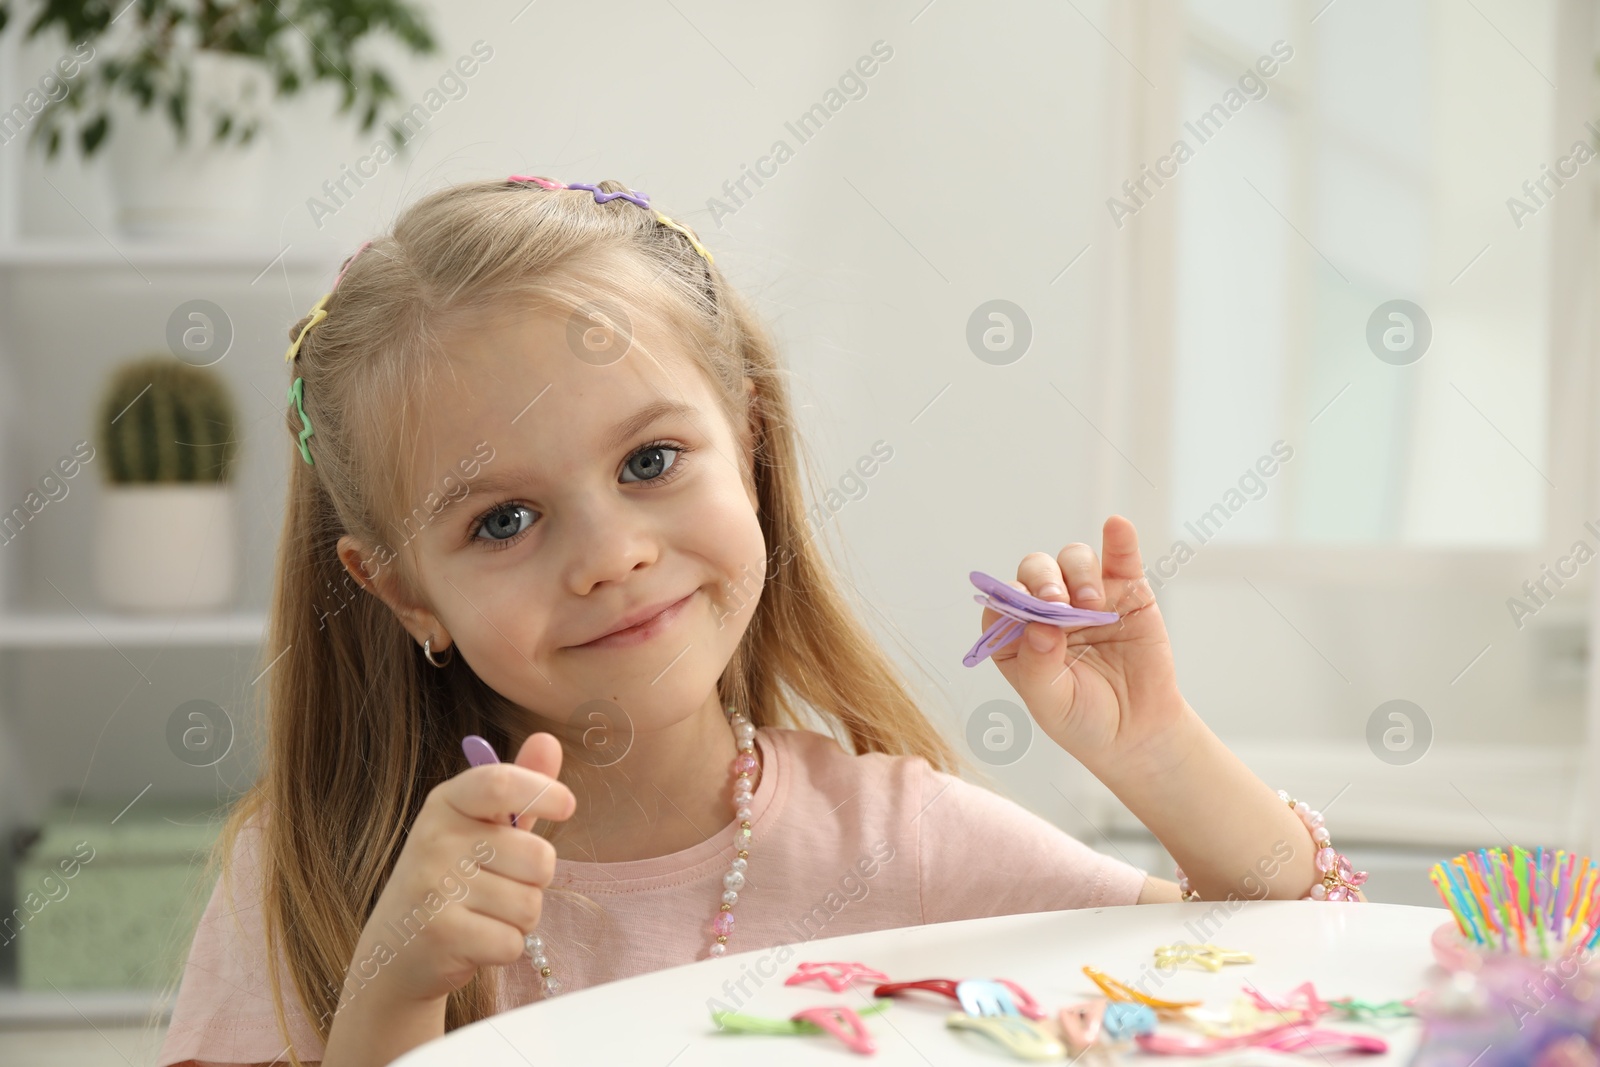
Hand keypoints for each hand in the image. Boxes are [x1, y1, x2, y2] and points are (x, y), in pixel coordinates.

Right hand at [347, 732, 575, 1005]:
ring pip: (530, 905)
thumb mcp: (481, 828)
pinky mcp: (441, 934)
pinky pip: (514, 941)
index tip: (566, 805)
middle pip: (538, 858)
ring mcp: (434, 887)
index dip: (542, 790)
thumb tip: (549, 739)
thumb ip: (520, 789)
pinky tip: (474, 942)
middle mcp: (435, 839)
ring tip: (482, 914)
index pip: (499, 783)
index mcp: (446, 804)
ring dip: (518, 918)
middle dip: (535, 881)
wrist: (393, 951)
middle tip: (498, 886)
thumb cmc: (451, 880)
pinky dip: (505, 948)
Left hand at [982, 515, 1190, 774]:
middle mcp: (1048, 609)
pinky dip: (1119, 539)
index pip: (1001, 602)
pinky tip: (1116, 527)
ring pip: (1074, 560)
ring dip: (1078, 573)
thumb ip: (1038, 665)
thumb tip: (1039, 627)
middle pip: (1036, 571)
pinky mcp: (1127, 592)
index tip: (1023, 611)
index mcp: (1016, 634)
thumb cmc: (1082, 718)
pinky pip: (1121, 558)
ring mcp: (1088, 596)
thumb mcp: (1050, 703)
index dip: (1008, 599)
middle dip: (1042, 581)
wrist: (1136, 733)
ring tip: (1092, 604)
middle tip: (1057, 605)